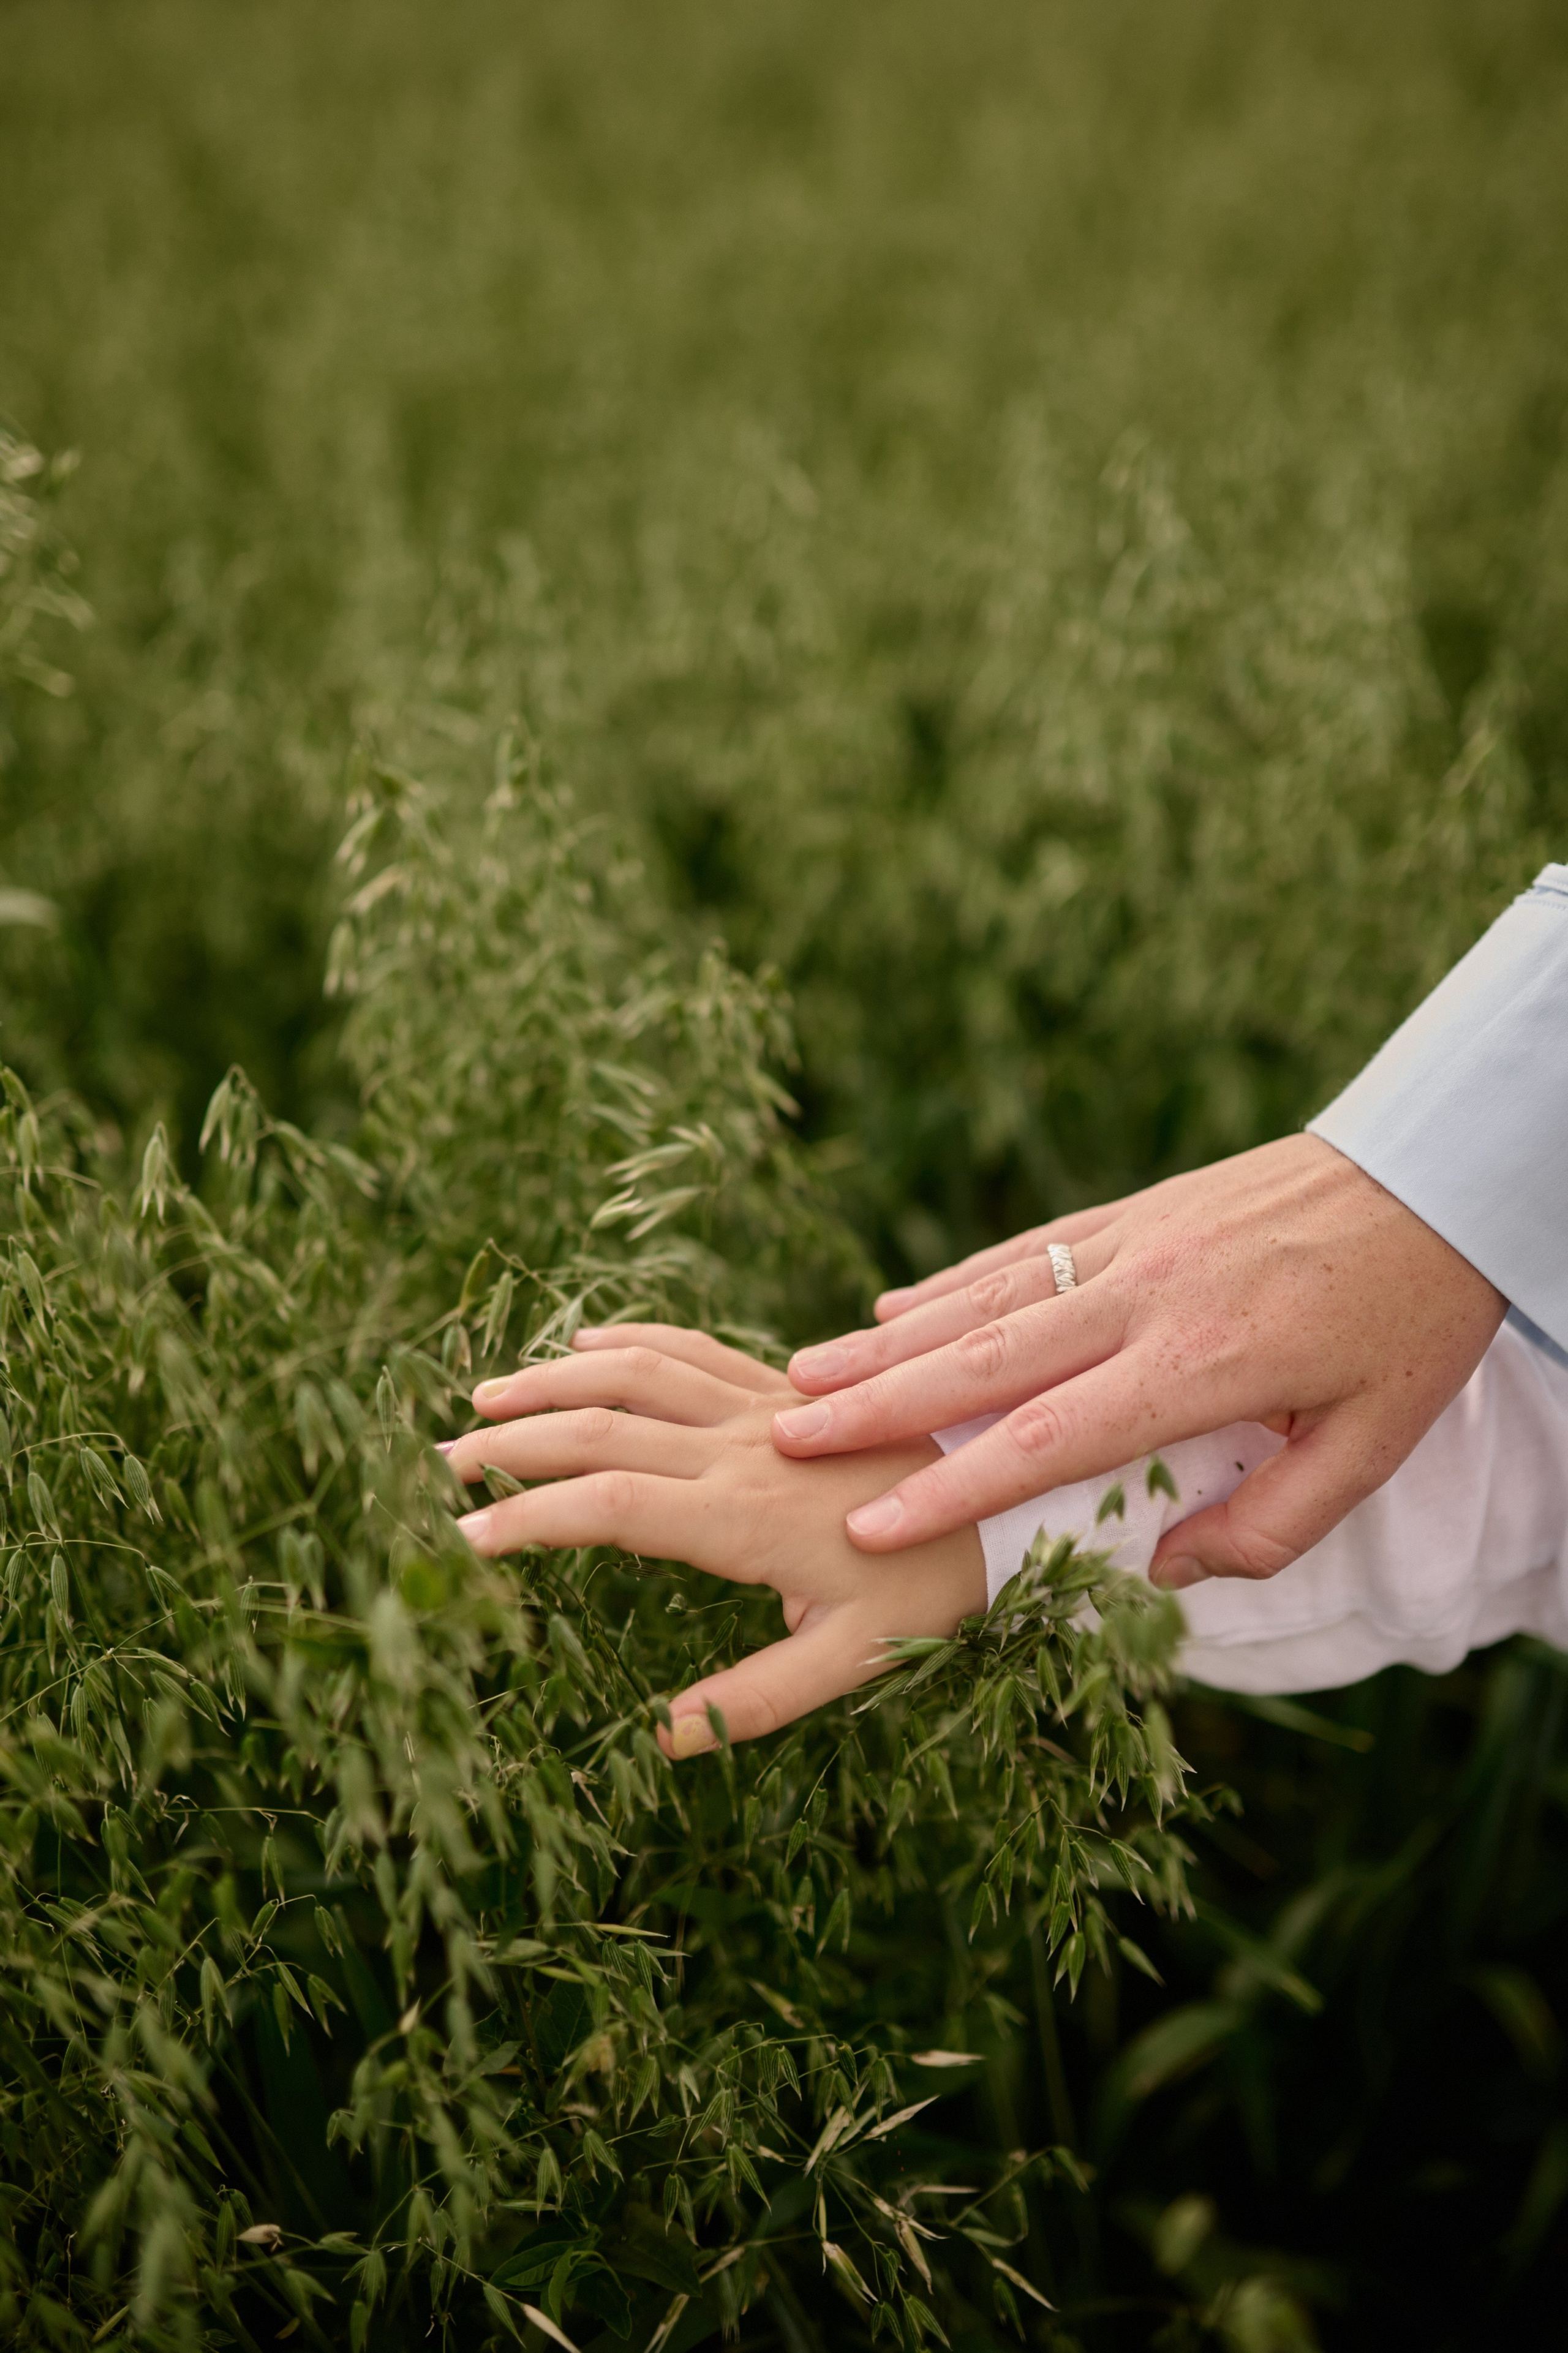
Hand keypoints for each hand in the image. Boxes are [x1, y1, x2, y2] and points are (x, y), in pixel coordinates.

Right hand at [446, 1327, 985, 1754]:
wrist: (1016, 1499)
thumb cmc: (933, 1591)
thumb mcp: (851, 1664)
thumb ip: (750, 1702)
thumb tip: (657, 1740)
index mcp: (744, 1519)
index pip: (608, 1506)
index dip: (530, 1518)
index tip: (466, 1542)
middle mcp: (743, 1449)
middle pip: (601, 1427)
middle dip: (513, 1443)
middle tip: (440, 1466)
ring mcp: (765, 1408)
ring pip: (639, 1371)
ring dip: (554, 1379)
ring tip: (484, 1396)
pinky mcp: (789, 1387)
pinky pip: (696, 1348)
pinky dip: (632, 1339)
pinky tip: (585, 1342)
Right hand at [771, 1134, 1505, 1589]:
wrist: (1439, 1174)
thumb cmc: (1413, 1318)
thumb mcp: (1377, 1442)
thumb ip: (1273, 1525)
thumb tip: (1165, 1571)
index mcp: (1200, 1367)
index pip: (1047, 1441)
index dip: (950, 1492)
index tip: (869, 1526)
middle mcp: (1145, 1300)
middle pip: (984, 1361)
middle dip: (877, 1407)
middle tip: (784, 1436)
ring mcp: (1131, 1243)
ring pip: (985, 1298)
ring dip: (888, 1341)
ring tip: (801, 1376)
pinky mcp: (1134, 1210)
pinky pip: (1023, 1251)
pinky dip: (950, 1282)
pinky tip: (892, 1307)